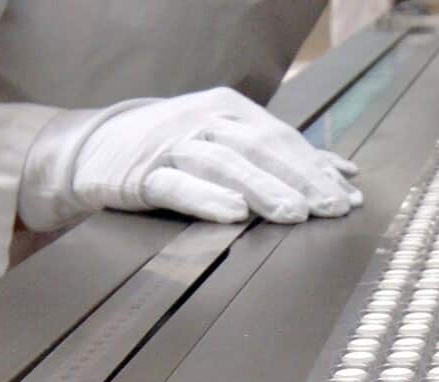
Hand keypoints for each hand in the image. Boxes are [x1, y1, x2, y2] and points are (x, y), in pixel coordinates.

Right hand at [18, 87, 360, 229]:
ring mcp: (171, 145)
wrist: (92, 147)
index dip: (316, 169)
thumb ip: (282, 157)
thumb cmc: (172, 148)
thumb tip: (343, 174)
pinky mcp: (141, 174)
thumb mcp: (227, 141)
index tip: (346, 198)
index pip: (282, 139)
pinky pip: (177, 185)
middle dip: (299, 180)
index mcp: (229, 109)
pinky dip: (206, 198)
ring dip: (263, 190)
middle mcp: (204, 120)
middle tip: (329, 209)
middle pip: (260, 149)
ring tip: (293, 214)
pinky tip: (233, 214)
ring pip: (225, 165)